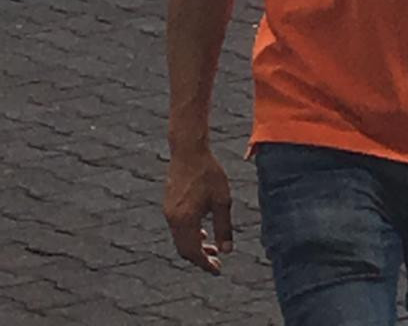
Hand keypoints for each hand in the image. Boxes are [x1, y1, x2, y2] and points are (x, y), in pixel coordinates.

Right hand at [164, 149, 232, 273]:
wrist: (188, 150)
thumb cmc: (208, 172)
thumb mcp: (222, 200)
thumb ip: (224, 227)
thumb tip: (227, 251)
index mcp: (186, 220)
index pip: (194, 252)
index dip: (205, 264)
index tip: (217, 270)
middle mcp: (173, 219)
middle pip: (184, 249)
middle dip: (200, 258)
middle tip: (216, 261)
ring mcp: (168, 211)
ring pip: (180, 239)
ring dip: (195, 246)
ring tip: (212, 247)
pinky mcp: (168, 204)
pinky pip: (177, 228)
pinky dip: (189, 234)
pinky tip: (202, 230)